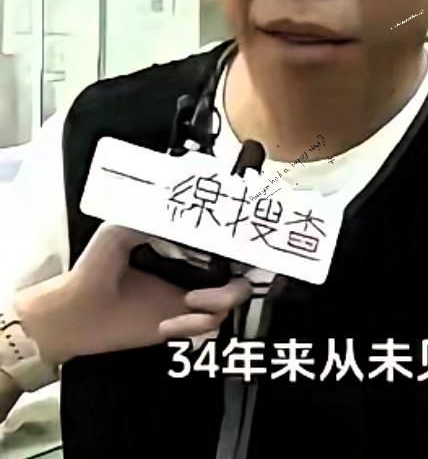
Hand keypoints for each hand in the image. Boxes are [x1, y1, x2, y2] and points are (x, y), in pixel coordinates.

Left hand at [14, 224, 250, 365]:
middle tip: (220, 276)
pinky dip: (194, 326)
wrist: (74, 312)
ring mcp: (189, 298)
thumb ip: (153, 217)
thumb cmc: (94, 266)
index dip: (239, 241)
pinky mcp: (180, 325)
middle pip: (242, 270)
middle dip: (241, 275)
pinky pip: (208, 327)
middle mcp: (193, 269)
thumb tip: (184, 211)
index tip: (240, 240)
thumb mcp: (121, 229)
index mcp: (183, 244)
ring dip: (219, 301)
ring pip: (232, 301)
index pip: (227, 240)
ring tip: (189, 301)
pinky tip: (166, 326)